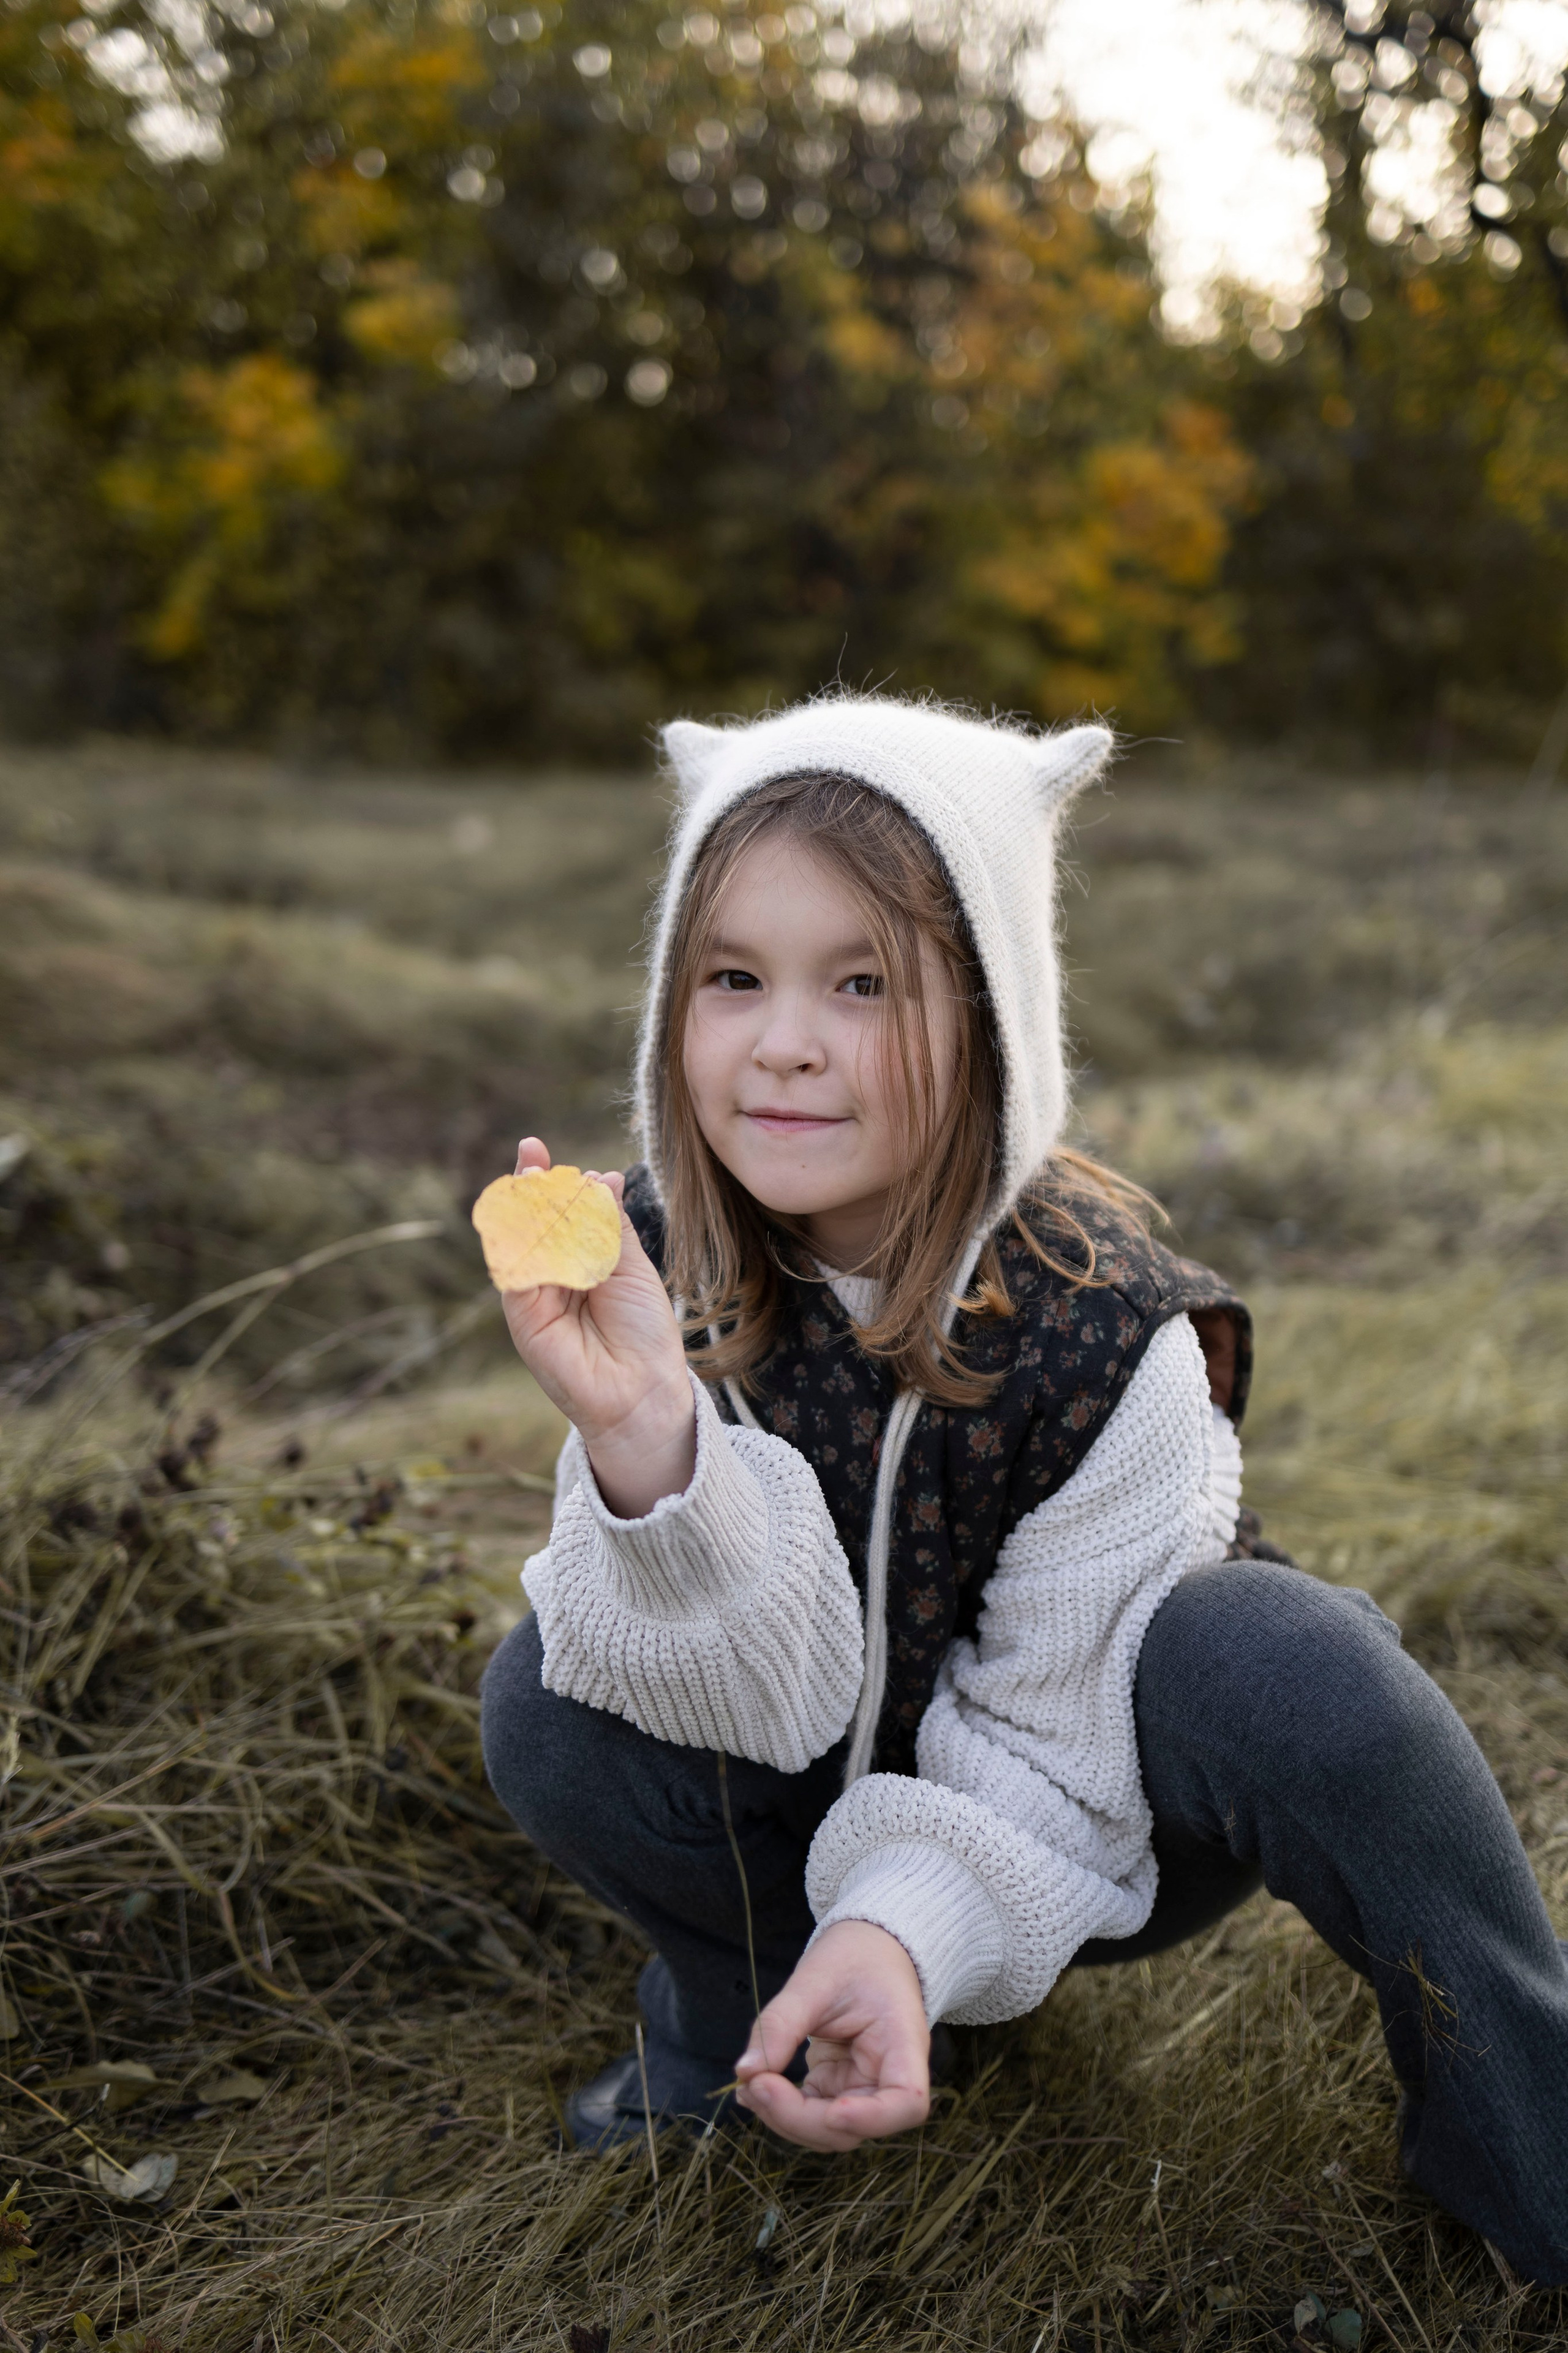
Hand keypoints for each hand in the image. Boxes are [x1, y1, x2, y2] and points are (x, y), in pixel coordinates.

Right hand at [500, 1139, 694, 1517]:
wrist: (644, 1390)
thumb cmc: (643, 1332)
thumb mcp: (632, 1267)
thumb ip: (611, 1226)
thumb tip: (601, 1177)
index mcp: (578, 1260)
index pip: (557, 1212)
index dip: (550, 1181)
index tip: (546, 1151)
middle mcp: (551, 1275)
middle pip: (531, 1222)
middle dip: (529, 1185)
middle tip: (533, 1153)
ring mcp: (534, 1296)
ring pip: (518, 1242)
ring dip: (522, 1208)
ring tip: (534, 1175)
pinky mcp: (524, 1319)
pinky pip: (516, 1275)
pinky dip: (521, 1246)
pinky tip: (532, 1218)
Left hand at [735, 1920, 930, 2151]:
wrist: (866, 1949)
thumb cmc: (853, 1957)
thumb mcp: (816, 1979)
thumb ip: (781, 2024)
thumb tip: (744, 2072)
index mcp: (903, 2044)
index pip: (907, 2103)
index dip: (872, 2118)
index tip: (832, 2110)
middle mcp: (888, 2078)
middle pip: (854, 2128)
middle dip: (799, 2118)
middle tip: (754, 2085)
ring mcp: (861, 2088)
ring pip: (827, 2131)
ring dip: (784, 2118)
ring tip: (748, 2085)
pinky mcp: (837, 2087)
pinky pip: (810, 2114)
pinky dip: (780, 2108)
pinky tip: (753, 2087)